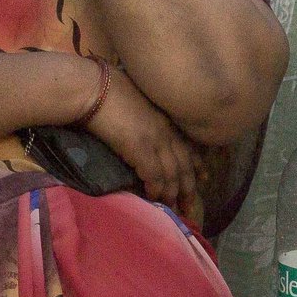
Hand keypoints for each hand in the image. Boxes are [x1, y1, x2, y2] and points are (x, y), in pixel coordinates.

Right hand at [83, 66, 209, 227]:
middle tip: (190, 208)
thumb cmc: (106, 90)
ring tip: (172, 209)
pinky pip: (154, 175)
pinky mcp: (139, 147)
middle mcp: (165, 130)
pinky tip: (153, 198)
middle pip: (184, 164)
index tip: (204, 178)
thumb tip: (141, 133)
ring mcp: (154, 138)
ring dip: (172, 194)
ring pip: (172, 173)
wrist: (92, 87)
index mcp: (164, 118)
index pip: (188, 146)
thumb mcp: (135, 102)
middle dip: (189, 188)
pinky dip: (155, 189)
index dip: (197, 164)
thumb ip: (144, 118)